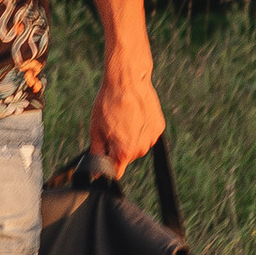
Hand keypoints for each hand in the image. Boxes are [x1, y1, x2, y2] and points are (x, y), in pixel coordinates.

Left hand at [86, 55, 164, 175]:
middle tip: (112, 127)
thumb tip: (96, 173)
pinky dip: (141, 130)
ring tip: (124, 119)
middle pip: (127, 157)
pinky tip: (135, 116)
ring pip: (138, 146)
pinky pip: (147, 135)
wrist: (127, 81)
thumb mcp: (96, 130)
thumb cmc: (108, 103)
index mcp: (124, 152)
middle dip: (118, 147)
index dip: (108, 165)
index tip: (104, 153)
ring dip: (131, 138)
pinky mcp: (159, 128)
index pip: (116, 172)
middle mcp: (141, 149)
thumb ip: (97, 154)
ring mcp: (152, 139)